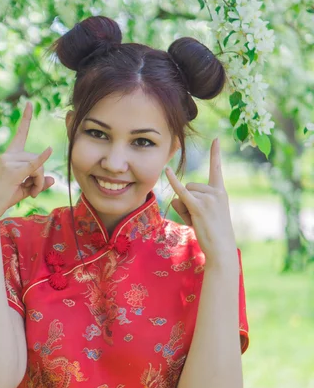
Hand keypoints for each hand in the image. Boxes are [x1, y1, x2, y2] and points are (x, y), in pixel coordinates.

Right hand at [0, 101, 54, 217]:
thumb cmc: (3, 197)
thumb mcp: (23, 187)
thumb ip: (38, 182)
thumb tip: (53, 178)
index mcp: (9, 155)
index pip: (20, 133)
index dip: (26, 118)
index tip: (30, 103)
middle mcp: (8, 155)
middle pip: (36, 158)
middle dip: (40, 176)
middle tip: (34, 192)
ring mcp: (10, 162)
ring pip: (37, 166)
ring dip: (39, 182)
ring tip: (31, 193)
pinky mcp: (14, 172)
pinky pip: (33, 164)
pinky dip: (42, 158)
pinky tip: (49, 150)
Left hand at [165, 138, 236, 265]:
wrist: (221, 248)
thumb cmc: (213, 233)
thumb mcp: (204, 214)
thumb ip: (190, 202)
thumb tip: (175, 197)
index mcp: (221, 191)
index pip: (217, 168)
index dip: (215, 153)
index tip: (216, 139)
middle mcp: (216, 192)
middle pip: (190, 186)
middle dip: (189, 202)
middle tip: (200, 219)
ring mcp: (208, 198)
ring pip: (184, 194)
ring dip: (184, 209)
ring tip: (197, 222)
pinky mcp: (198, 207)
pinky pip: (181, 192)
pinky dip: (173, 182)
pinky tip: (166, 170)